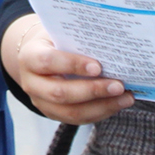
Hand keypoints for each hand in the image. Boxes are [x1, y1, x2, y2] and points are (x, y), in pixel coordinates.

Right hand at [1, 14, 133, 125]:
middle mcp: (31, 83)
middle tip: (118, 86)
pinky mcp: (53, 114)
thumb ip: (80, 40)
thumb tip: (113, 47)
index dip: (72, 65)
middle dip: (92, 91)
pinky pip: (78, 119)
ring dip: (102, 106)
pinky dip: (101, 112)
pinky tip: (118, 103)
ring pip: (70, 112)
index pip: (48, 61)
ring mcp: (41, 102)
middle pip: (59, 93)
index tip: (98, 67)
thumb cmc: (57, 41)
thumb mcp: (62, 35)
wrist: (40, 56)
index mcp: (29, 57)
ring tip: (125, 98)